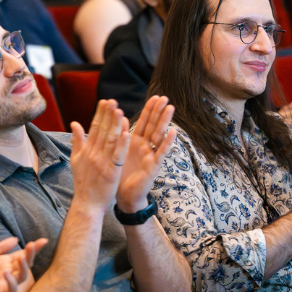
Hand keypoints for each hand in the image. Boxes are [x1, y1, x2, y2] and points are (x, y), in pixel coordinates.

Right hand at [68, 100, 131, 211]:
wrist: (87, 203)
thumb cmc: (83, 181)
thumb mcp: (76, 159)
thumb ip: (77, 141)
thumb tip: (74, 123)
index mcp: (87, 149)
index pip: (94, 128)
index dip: (100, 114)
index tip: (105, 101)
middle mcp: (94, 153)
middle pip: (102, 131)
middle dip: (107, 115)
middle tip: (113, 101)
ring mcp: (103, 162)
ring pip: (110, 140)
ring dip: (115, 125)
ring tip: (119, 111)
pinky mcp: (111, 171)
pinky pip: (118, 156)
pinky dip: (122, 145)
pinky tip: (127, 133)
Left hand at [117, 96, 179, 211]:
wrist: (124, 195)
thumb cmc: (121, 174)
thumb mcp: (117, 152)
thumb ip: (119, 135)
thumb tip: (120, 117)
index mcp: (135, 142)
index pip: (144, 122)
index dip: (149, 110)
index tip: (155, 96)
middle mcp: (145, 146)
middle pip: (153, 125)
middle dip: (159, 111)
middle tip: (165, 97)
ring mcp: (151, 155)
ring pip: (158, 135)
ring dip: (164, 121)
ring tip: (170, 108)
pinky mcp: (154, 166)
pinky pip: (161, 152)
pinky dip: (167, 142)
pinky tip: (173, 132)